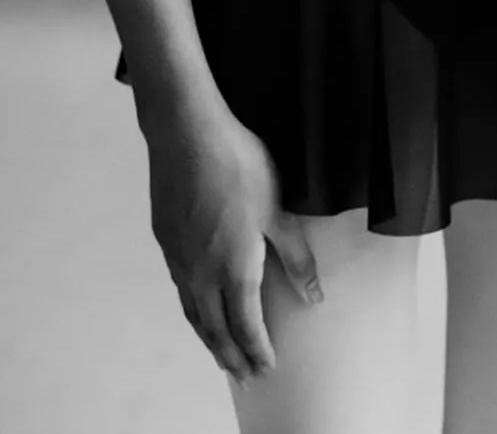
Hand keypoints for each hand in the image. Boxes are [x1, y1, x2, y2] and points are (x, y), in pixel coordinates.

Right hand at [144, 105, 321, 384]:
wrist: (186, 136)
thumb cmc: (239, 167)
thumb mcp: (278, 210)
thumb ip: (295, 256)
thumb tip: (314, 295)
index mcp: (233, 267)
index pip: (245, 324)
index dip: (257, 349)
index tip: (267, 368)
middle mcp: (201, 273)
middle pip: (215, 329)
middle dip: (232, 356)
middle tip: (245, 377)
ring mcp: (179, 259)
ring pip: (194, 313)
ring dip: (209, 339)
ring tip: (221, 355)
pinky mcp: (166, 241)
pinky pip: (180, 290)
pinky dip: (193, 311)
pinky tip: (198, 307)